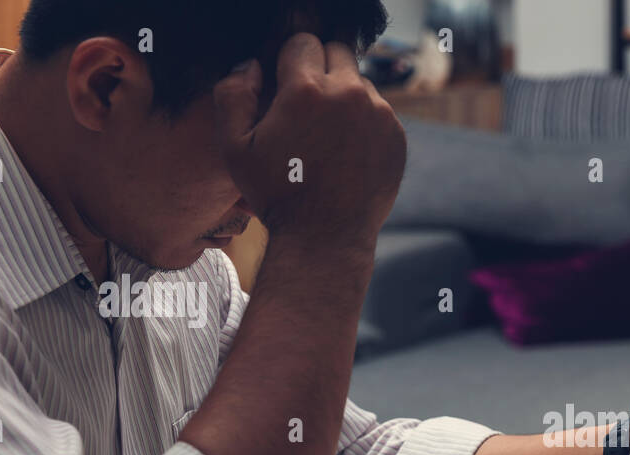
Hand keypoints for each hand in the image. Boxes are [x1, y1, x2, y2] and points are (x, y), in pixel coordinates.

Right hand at [213, 33, 405, 247]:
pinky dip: (364, 121)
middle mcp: (349, 94)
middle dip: (321, 69)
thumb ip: (232, 94)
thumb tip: (252, 65)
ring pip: (360, 82)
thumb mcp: (234, 147)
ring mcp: (378, 114)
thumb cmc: (276, 194)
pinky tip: (347, 151)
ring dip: (344, 96)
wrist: (326, 237)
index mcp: (306, 90)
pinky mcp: (396, 135)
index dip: (290, 62)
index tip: (286, 88)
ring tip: (326, 134)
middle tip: (307, 105)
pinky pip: (378, 110)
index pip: (303, 42)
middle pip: (337, 51)